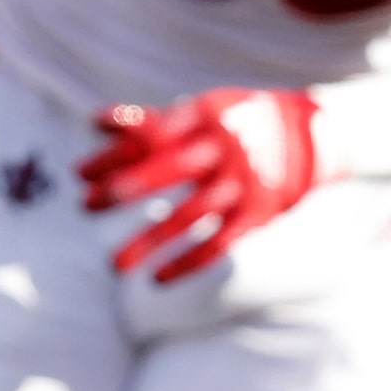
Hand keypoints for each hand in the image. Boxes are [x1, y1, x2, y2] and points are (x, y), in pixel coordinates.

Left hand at [78, 88, 321, 281]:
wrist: (312, 133)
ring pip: (191, 215)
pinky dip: (189, 263)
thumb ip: (153, 122)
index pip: (150, 136)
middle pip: (170, 169)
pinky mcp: (259, 213)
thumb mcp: (201, 111)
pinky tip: (158, 279)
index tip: (78, 175)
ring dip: (149, 241)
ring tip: (113, 266)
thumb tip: (95, 124)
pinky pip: (220, 242)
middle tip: (85, 207)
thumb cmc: (234, 122)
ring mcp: (244, 182)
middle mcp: (225, 148)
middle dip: (125, 188)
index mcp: (205, 115)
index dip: (112, 155)